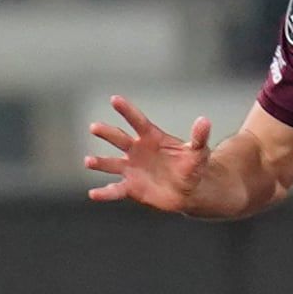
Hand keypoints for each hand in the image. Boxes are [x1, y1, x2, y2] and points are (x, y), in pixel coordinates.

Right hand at [85, 96, 211, 211]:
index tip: (114, 99)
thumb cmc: (192, 167)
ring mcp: (131, 168)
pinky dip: (104, 193)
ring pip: (111, 164)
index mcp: (151, 137)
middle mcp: (137, 150)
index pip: (137, 121)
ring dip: (99, 162)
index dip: (126, 110)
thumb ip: (198, 137)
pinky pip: (115, 189)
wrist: (189, 190)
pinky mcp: (131, 187)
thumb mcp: (199, 152)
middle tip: (94, 127)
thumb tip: (204, 121)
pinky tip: (93, 194)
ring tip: (88, 162)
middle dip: (106, 133)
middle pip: (119, 139)